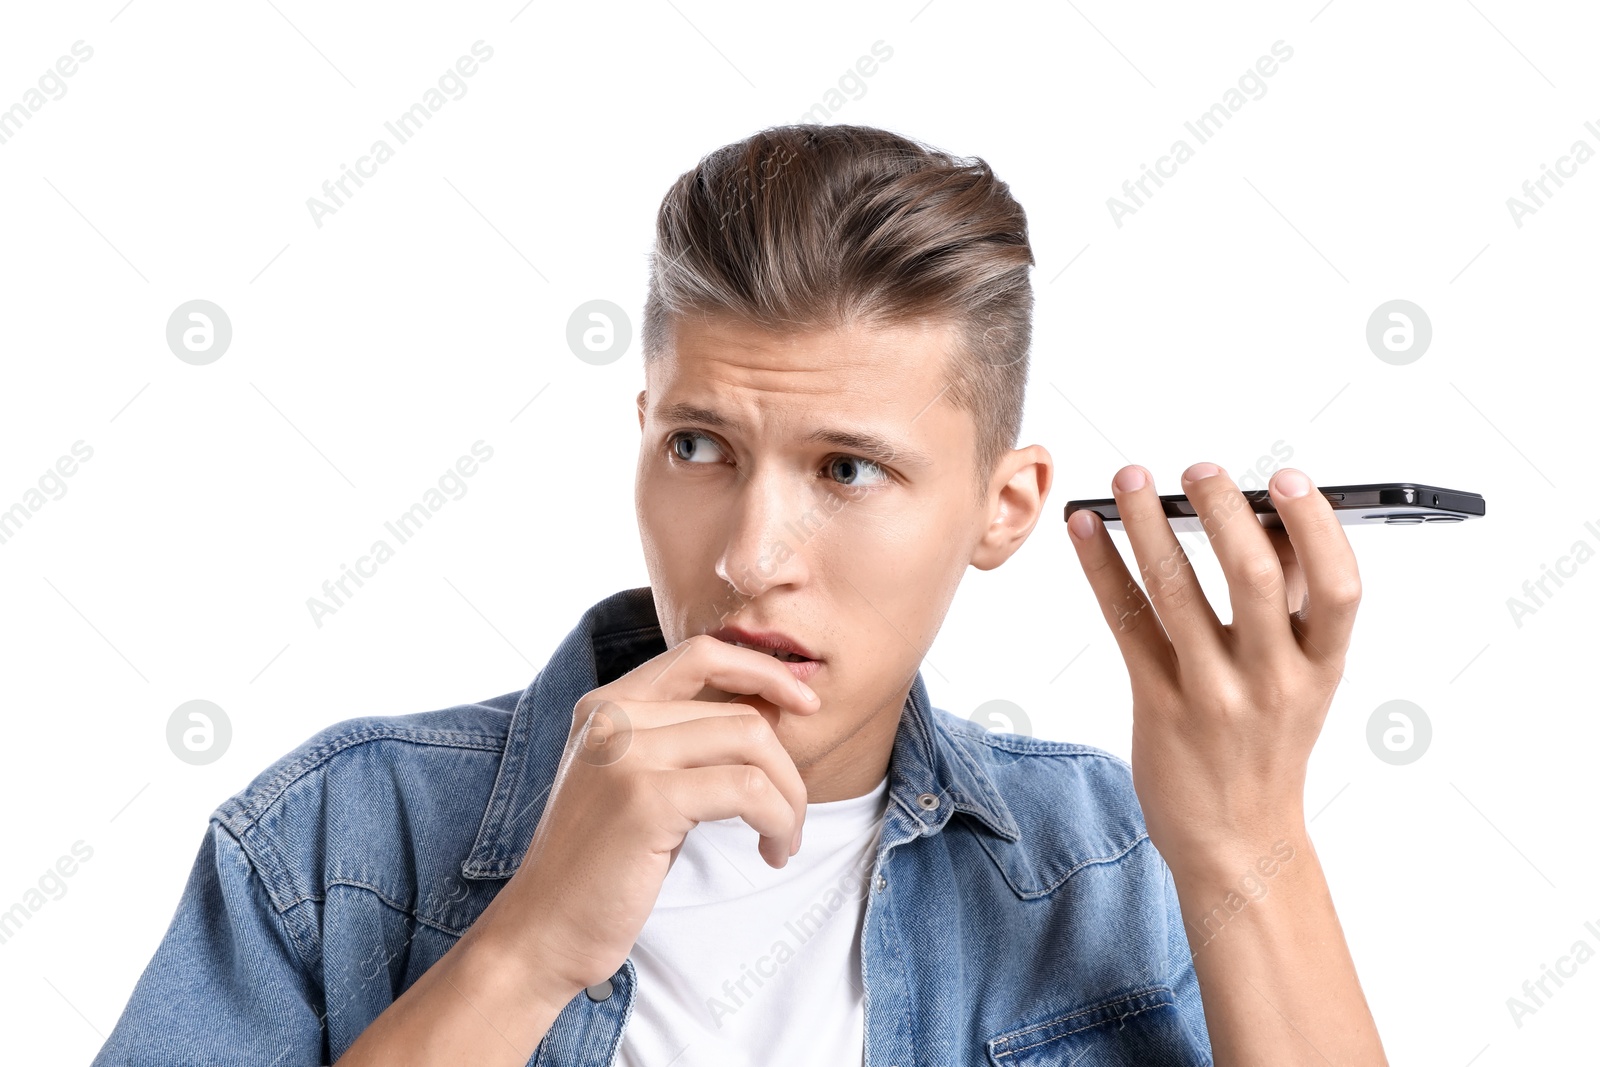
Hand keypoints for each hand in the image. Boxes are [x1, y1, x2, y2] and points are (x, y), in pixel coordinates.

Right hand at [470, 634, 820, 998]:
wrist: (543, 931)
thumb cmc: (600, 866)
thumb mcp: (633, 781)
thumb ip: (680, 741)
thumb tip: (768, 712)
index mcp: (607, 704)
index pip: (702, 654)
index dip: (763, 671)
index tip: (805, 705)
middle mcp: (612, 716)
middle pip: (740, 709)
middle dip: (786, 766)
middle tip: (792, 817)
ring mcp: (626, 754)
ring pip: (752, 741)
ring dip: (790, 796)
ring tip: (784, 839)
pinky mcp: (646, 799)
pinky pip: (748, 788)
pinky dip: (778, 819)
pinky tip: (772, 851)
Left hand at [1066, 463, 1360, 876]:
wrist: (1237, 842)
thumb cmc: (1269, 744)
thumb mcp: (1303, 679)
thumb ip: (1293, 604)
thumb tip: (1268, 517)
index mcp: (1321, 667)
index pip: (1340, 589)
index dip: (1318, 527)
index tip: (1288, 479)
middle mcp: (1272, 681)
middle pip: (1254, 579)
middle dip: (1223, 513)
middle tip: (1199, 470)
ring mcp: (1212, 695)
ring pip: (1177, 593)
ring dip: (1150, 525)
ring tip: (1130, 479)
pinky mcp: (1157, 705)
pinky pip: (1126, 622)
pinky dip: (1103, 567)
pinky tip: (1087, 528)